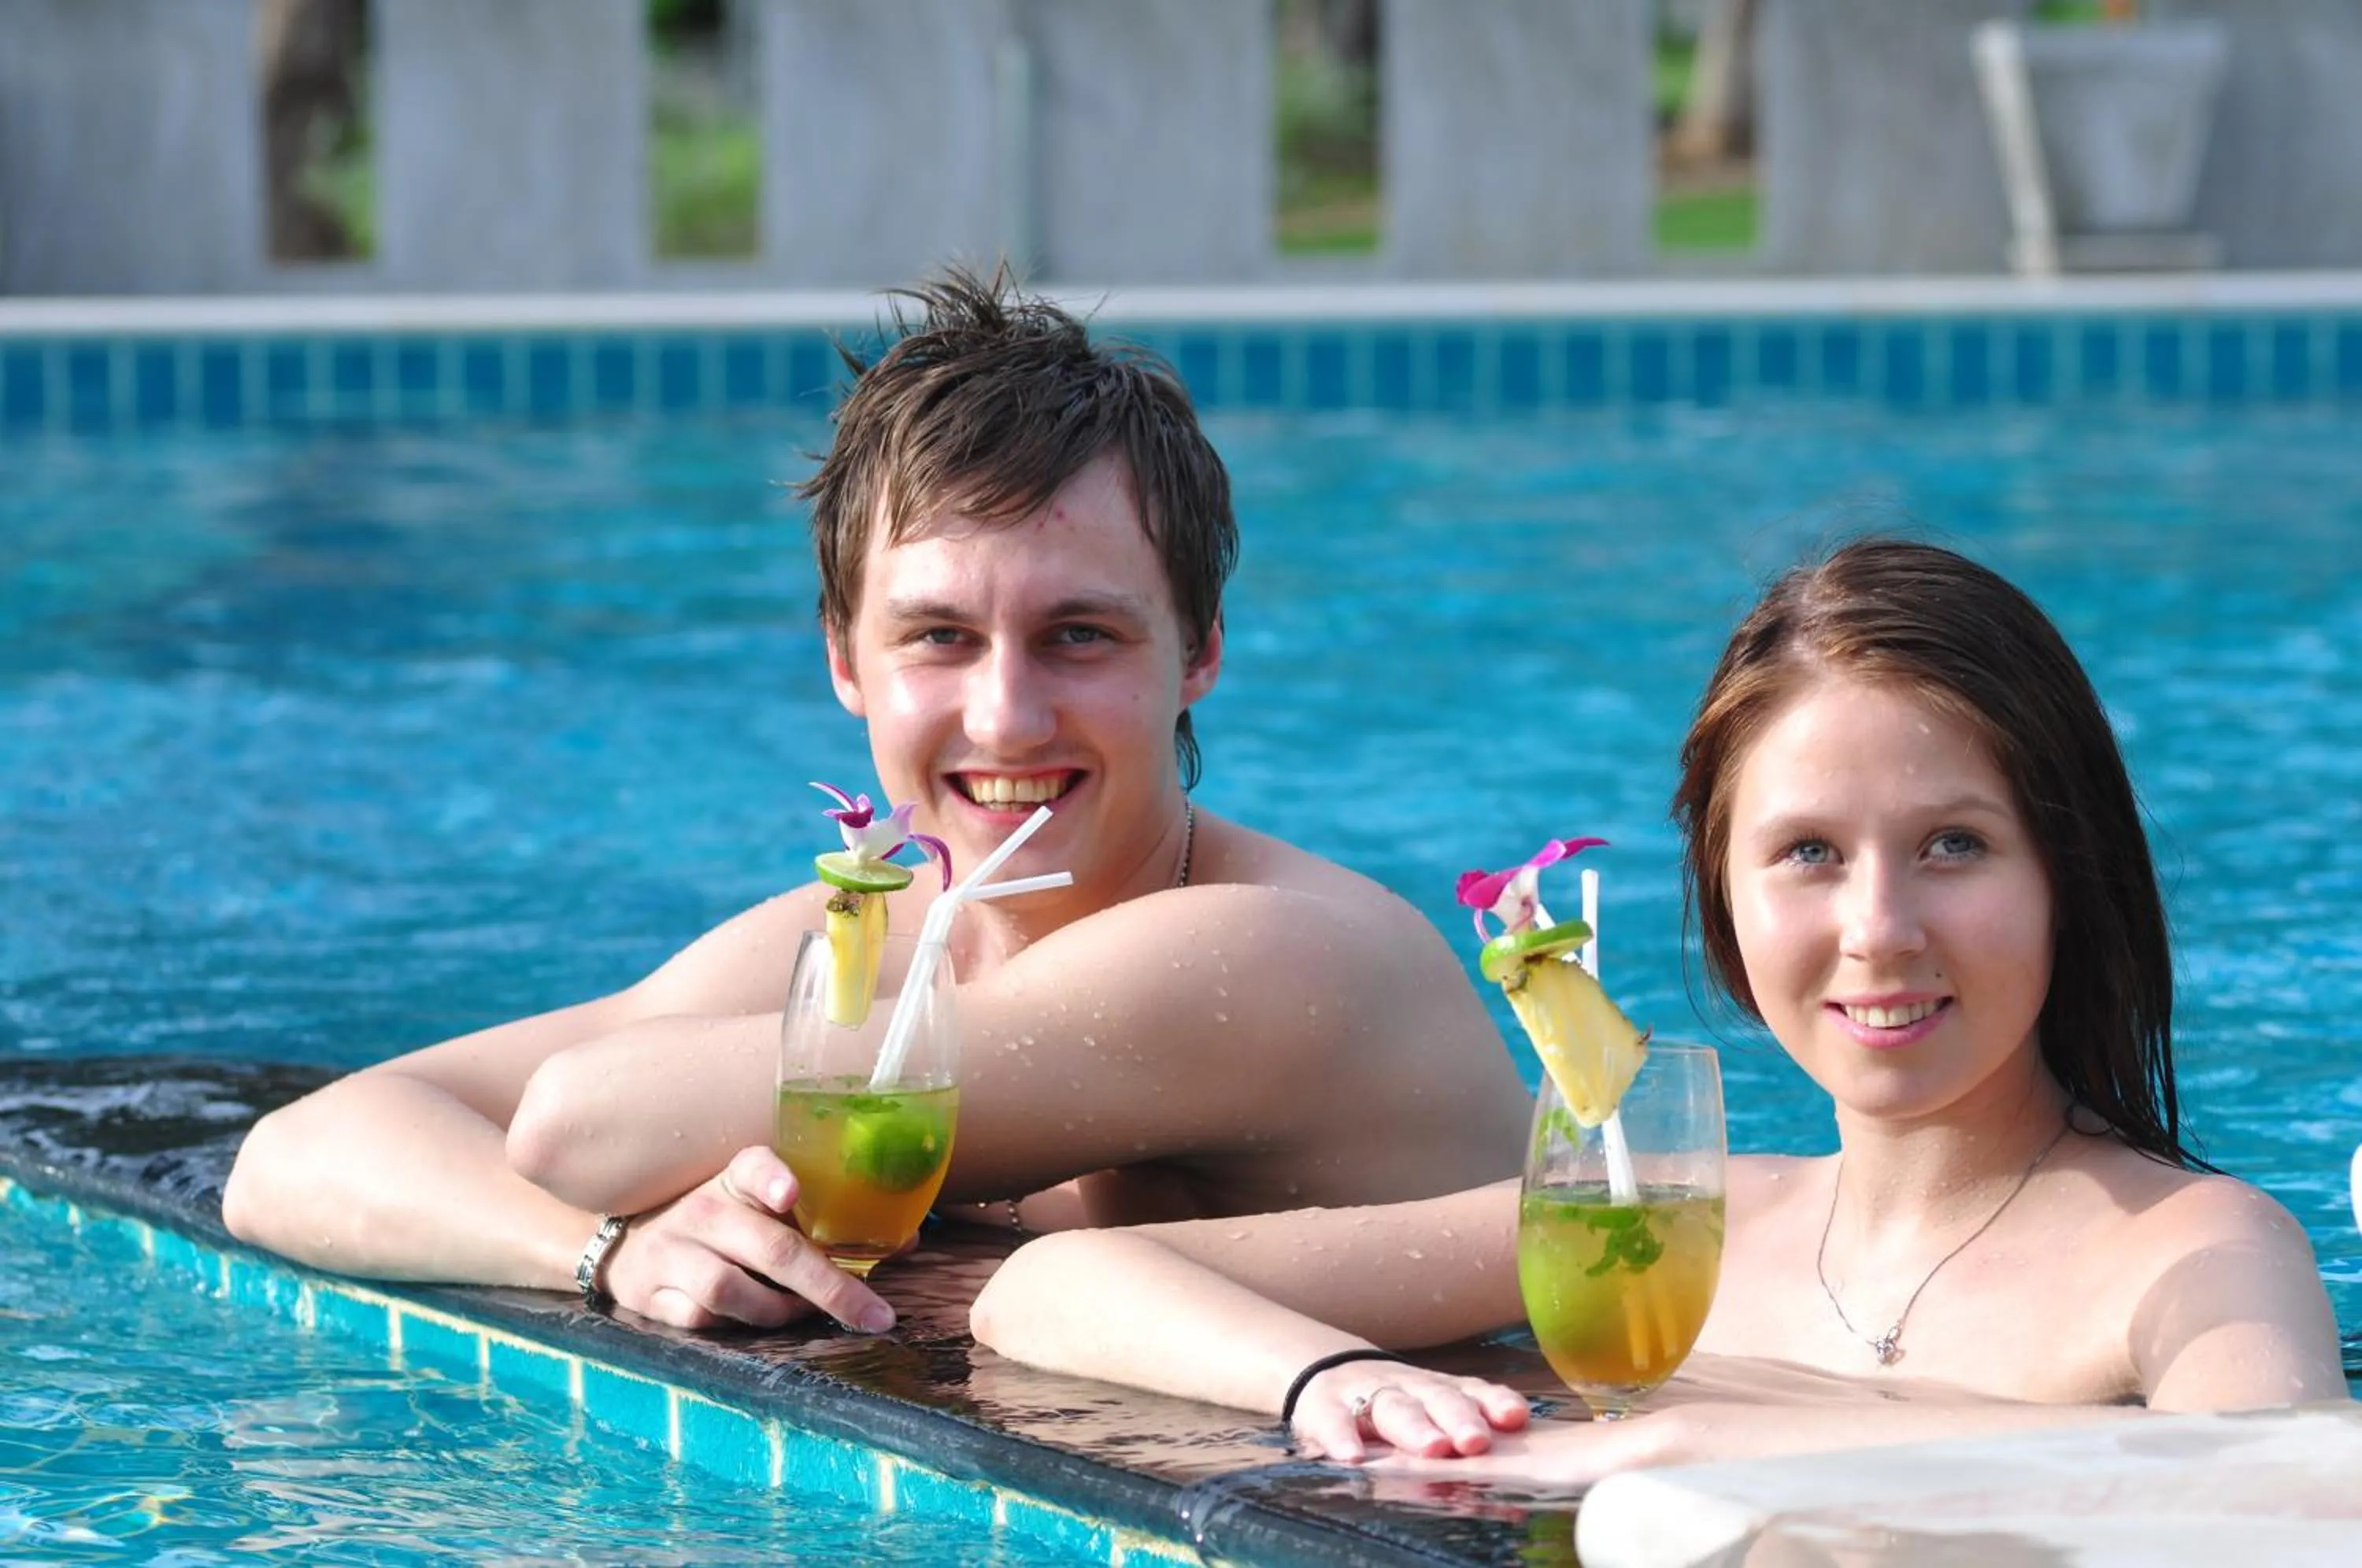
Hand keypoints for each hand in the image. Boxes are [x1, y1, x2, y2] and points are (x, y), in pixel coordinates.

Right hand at [601, 1145, 894, 1334]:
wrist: (628, 1245)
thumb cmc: (721, 1224)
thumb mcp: (763, 1207)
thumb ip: (825, 1220)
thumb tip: (908, 1241)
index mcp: (735, 1179)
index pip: (752, 1165)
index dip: (772, 1178)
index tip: (791, 1193)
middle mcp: (703, 1211)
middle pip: (769, 1248)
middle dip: (828, 1285)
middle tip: (873, 1313)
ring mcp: (672, 1253)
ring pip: (730, 1291)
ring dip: (779, 1311)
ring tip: (805, 1313)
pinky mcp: (650, 1294)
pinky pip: (700, 1320)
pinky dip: (735, 1328)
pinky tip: (754, 1323)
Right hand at [1293, 1360, 1530, 1463]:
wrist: (1325, 1371)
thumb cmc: (1395, 1401)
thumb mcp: (1430, 1403)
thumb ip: (1470, 1416)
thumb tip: (1521, 1440)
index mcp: (1437, 1389)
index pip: (1471, 1391)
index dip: (1493, 1403)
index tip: (1515, 1418)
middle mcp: (1407, 1387)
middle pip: (1436, 1399)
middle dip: (1458, 1419)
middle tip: (1476, 1442)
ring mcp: (1365, 1394)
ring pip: (1392, 1407)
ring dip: (1414, 1427)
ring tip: (1432, 1448)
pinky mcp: (1324, 1408)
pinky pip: (1333, 1421)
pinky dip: (1341, 1437)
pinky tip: (1352, 1457)